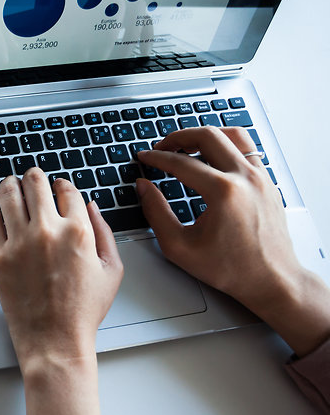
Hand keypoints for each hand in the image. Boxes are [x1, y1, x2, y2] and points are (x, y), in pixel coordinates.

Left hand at [0, 168, 123, 414]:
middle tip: (32, 177)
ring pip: (9, 195)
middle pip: (36, 184)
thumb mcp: (112, 270)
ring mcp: (19, 242)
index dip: (63, 185)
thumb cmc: (83, 311)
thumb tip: (90, 206)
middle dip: (35, 177)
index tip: (59, 186)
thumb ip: (104, 232)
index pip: (68, 191)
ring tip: (10, 183)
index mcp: (78, 231)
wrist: (54, 340)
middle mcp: (47, 231)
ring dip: (11, 184)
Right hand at [138, 126, 329, 355]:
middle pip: (208, 136)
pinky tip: (213, 158)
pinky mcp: (268, 182)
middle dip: (179, 137)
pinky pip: (247, 149)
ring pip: (232, 135)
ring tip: (187, 145)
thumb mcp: (180, 247)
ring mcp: (261, 177)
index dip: (157, 157)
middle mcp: (245, 178)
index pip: (181, 162)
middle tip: (162, 146)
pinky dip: (226, 146)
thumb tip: (143, 187)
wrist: (270, 279)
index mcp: (223, 192)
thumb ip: (156, 213)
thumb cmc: (231, 269)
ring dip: (206, 136)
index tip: (145, 157)